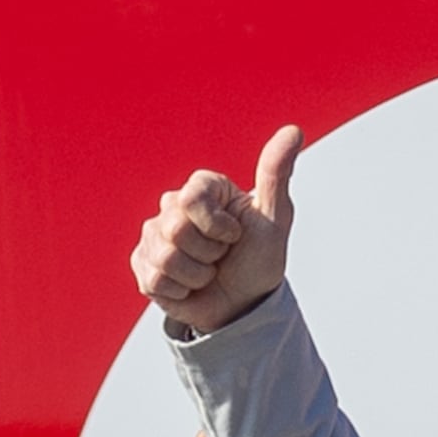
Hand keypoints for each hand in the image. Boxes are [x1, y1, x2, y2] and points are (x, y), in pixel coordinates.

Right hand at [135, 126, 301, 334]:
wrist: (244, 305)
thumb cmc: (258, 260)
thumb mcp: (274, 218)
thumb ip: (275, 174)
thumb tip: (293, 131)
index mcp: (202, 189)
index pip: (192, 199)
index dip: (216, 226)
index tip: (234, 235)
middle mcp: (172, 207)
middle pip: (176, 230)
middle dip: (209, 254)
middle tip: (221, 257)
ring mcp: (154, 236)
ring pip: (165, 258)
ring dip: (196, 276)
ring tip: (207, 273)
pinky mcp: (143, 265)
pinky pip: (154, 280)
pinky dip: (180, 292)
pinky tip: (189, 287)